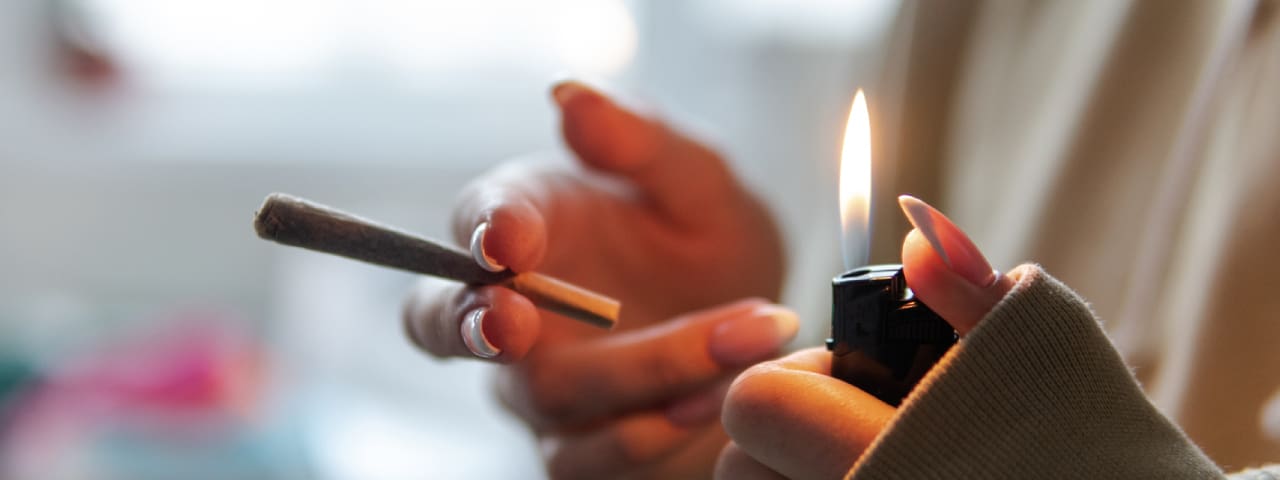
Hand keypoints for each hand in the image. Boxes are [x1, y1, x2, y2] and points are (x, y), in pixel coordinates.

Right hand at [402, 81, 787, 477]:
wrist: (759, 336)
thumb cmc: (710, 246)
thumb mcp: (700, 183)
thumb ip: (640, 141)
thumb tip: (570, 94)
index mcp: (530, 223)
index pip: (476, 221)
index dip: (483, 228)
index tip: (512, 235)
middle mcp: (516, 308)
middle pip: (446, 324)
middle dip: (472, 324)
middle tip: (512, 322)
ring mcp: (538, 384)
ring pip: (544, 393)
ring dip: (637, 370)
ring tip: (734, 342)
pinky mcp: (574, 447)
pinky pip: (580, 457)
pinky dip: (644, 435)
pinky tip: (711, 400)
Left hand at [716, 195, 1017, 478]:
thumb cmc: (1093, 452)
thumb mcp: (1046, 352)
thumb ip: (970, 288)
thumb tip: (914, 234)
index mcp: (867, 459)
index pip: (753, 403)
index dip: (790, 376)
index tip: (849, 377)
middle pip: (739, 463)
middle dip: (783, 433)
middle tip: (857, 425)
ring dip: (794, 473)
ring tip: (871, 459)